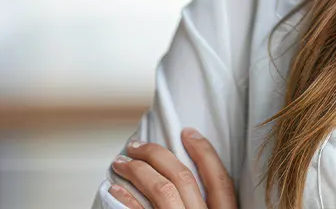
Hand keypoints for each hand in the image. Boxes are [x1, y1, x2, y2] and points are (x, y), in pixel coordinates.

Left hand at [107, 128, 236, 208]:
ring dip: (138, 171)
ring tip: (122, 162)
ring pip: (161, 190)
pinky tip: (116, 189)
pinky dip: (126, 199)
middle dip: (158, 156)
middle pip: (183, 178)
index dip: (205, 153)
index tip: (188, 133)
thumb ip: (213, 204)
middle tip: (138, 145)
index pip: (219, 180)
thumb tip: (192, 179)